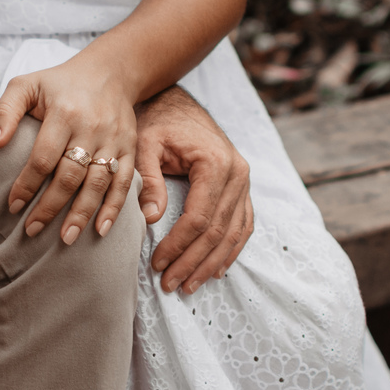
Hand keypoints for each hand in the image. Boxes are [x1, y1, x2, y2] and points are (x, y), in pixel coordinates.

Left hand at [0, 56, 136, 243]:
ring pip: (97, 183)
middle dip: (50, 207)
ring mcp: (114, 141)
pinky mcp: (130, 149)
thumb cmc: (60, 83)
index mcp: (65, 113)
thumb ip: (6, 111)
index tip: (13, 207)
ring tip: (66, 238)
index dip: (27, 185)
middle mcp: (92, 128)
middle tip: (32, 231)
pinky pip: (124, 183)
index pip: (43, 157)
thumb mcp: (26, 85)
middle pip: (70, 176)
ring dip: (82, 214)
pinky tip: (101, 230)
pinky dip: (114, 208)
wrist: (110, 72)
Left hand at [134, 86, 252, 293]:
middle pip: (217, 231)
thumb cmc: (158, 122)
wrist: (177, 104)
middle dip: (192, 262)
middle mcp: (238, 174)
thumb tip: (152, 219)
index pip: (199, 217)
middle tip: (170, 285)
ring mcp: (244, 183)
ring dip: (211, 264)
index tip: (157, 264)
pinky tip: (216, 270)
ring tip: (188, 286)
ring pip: (233, 234)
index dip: (178, 245)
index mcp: (216, 163)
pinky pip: (243, 225)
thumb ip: (148, 180)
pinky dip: (231, 250)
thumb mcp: (145, 144)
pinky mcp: (243, 189)